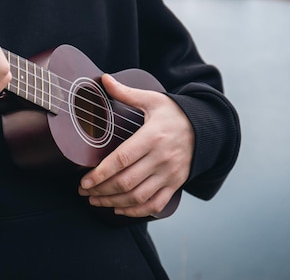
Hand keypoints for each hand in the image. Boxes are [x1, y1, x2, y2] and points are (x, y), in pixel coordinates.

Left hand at [78, 74, 193, 217]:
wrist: (206, 128)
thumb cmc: (174, 113)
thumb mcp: (152, 99)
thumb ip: (126, 93)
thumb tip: (104, 78)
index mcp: (152, 137)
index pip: (122, 159)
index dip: (101, 173)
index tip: (84, 180)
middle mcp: (162, 158)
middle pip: (126, 181)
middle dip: (101, 190)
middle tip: (83, 191)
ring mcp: (170, 174)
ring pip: (138, 196)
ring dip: (113, 202)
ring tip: (94, 200)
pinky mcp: (175, 184)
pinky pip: (154, 204)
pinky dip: (135, 211)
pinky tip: (118, 208)